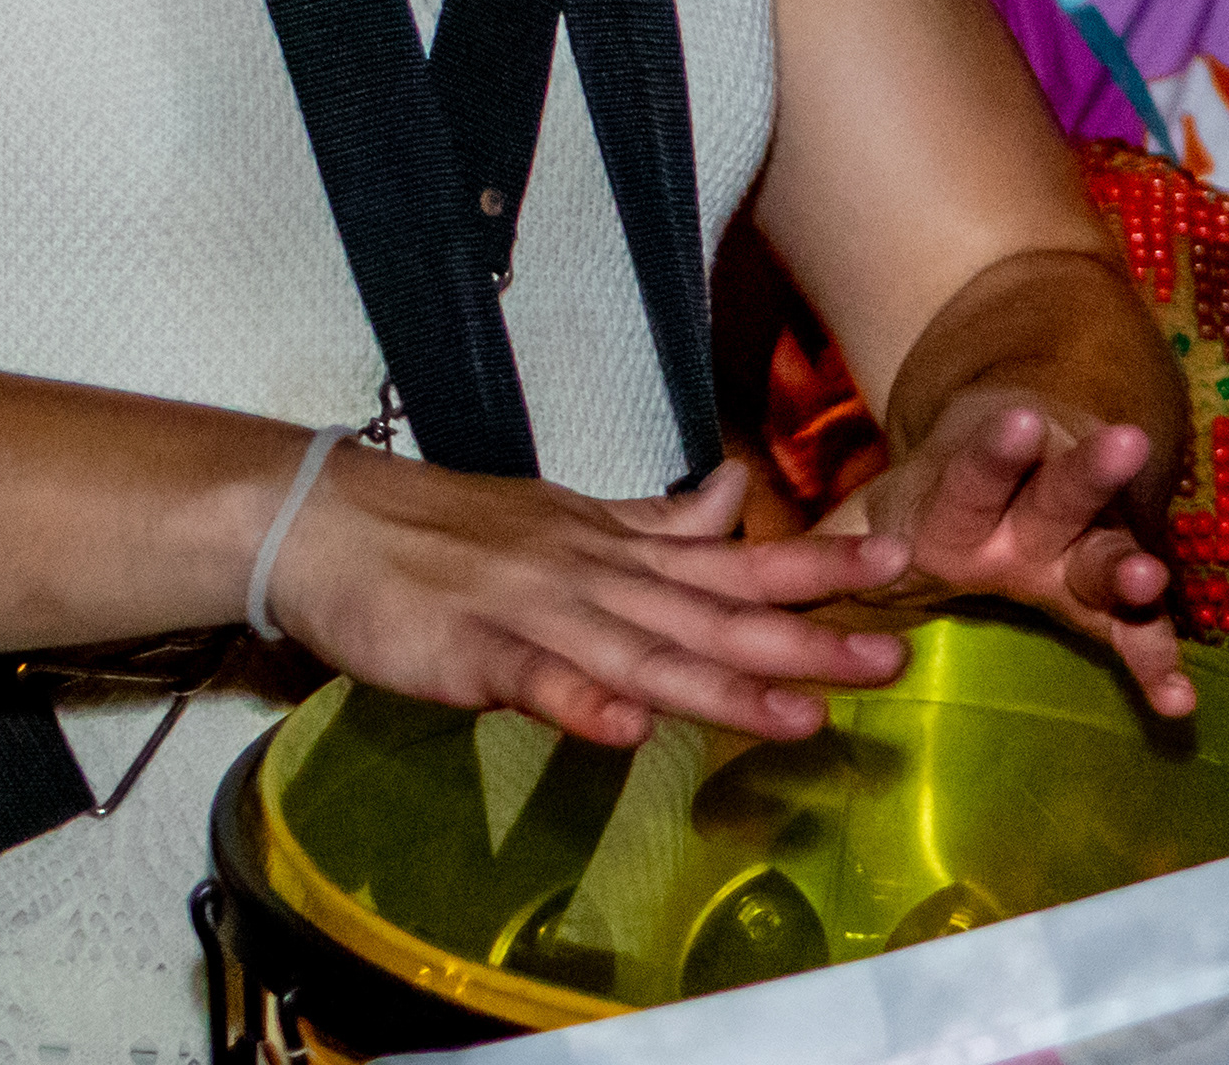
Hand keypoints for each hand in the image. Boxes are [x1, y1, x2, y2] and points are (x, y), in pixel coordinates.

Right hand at [265, 448, 907, 749]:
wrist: (330, 521)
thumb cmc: (451, 531)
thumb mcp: (571, 518)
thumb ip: (657, 525)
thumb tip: (739, 499)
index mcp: (621, 549)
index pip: (735, 561)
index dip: (817, 567)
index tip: (897, 563)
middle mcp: (598, 575)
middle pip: (715, 613)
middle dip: (806, 640)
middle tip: (891, 660)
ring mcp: (538, 612)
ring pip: (644, 653)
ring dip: (720, 686)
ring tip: (797, 715)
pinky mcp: (471, 651)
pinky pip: (532, 680)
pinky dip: (578, 702)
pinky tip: (624, 730)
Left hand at [846, 387, 1194, 716]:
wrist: (1032, 445)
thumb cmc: (933, 500)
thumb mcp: (870, 510)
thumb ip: (813, 541)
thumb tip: (717, 544)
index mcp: (965, 493)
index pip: (979, 469)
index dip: (997, 454)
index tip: (1017, 428)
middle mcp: (1031, 514)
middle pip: (1062, 492)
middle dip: (1087, 475)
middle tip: (1121, 444)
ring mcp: (1077, 550)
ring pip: (1107, 549)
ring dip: (1128, 564)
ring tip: (1151, 578)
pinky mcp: (1105, 594)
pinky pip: (1136, 631)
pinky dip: (1156, 659)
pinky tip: (1179, 704)